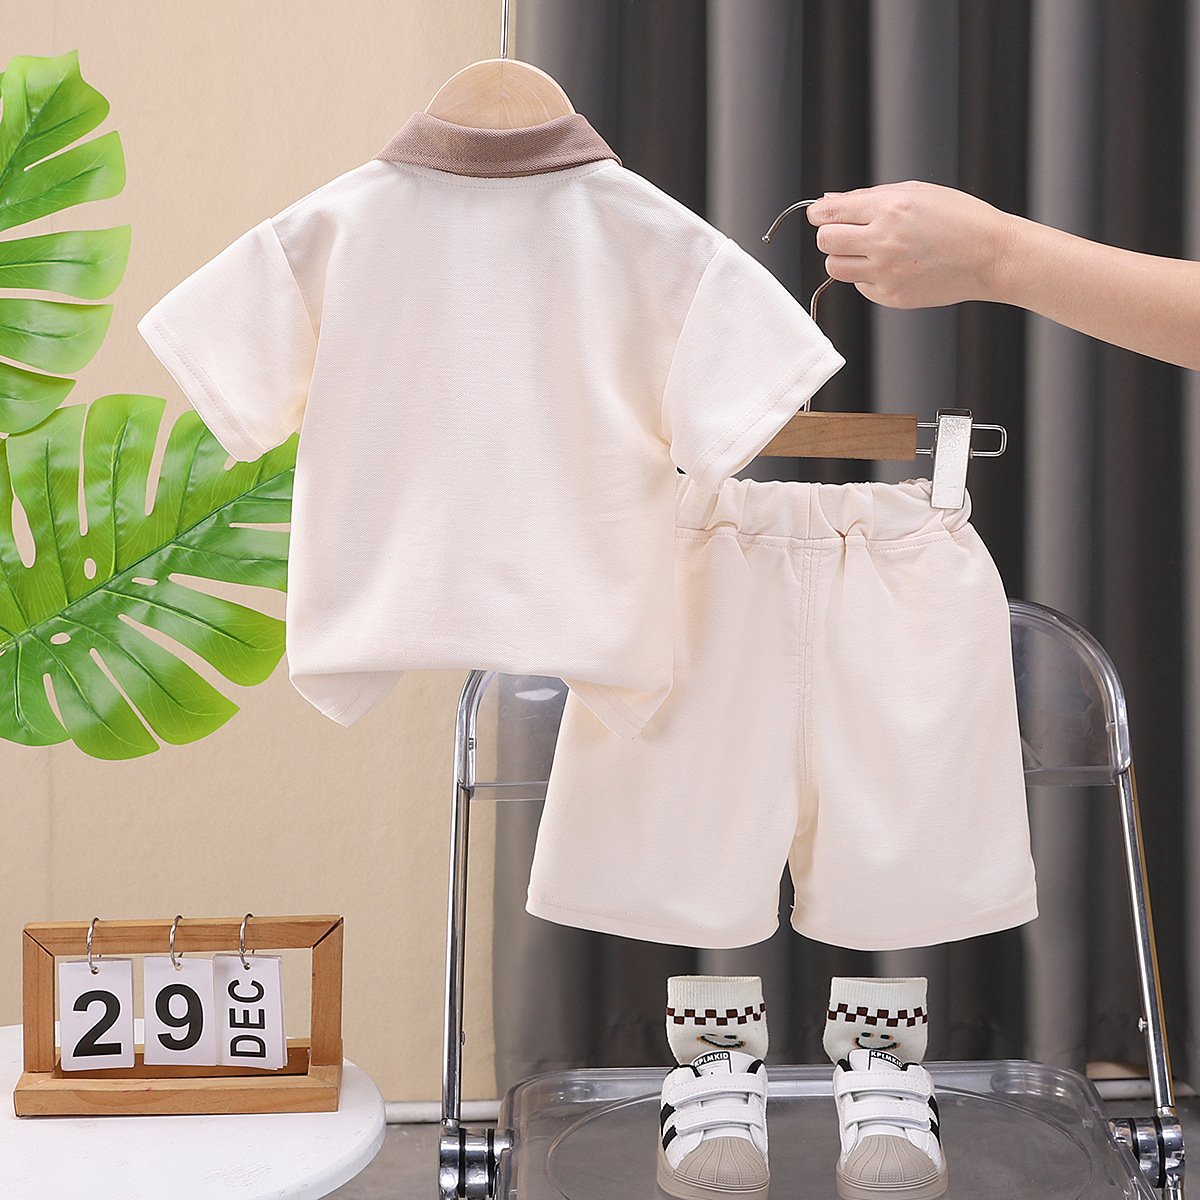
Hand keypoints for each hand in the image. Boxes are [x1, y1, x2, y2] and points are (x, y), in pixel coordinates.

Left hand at [806, 181, 1019, 308]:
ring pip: (835, 268)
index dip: (820, 213)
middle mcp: (885, 241)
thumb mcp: (916, 192)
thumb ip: (867, 196)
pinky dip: (867, 277)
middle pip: (825, 242)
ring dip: (843, 258)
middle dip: (831, 235)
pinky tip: (891, 267)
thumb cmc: (960, 219)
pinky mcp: (892, 296)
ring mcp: (887, 272)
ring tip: (868, 250)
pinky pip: (860, 286)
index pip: (828, 213)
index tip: (823, 215)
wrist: (990, 255)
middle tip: (849, 233)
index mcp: (890, 208)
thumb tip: (829, 200)